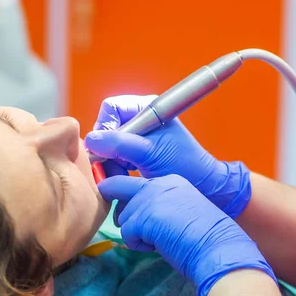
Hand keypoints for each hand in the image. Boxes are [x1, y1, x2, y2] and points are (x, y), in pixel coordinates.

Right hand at [85, 95, 250, 218]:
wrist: (204, 186)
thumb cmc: (183, 165)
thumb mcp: (149, 153)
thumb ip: (119, 144)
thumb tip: (90, 140)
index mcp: (148, 108)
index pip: (111, 108)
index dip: (104, 127)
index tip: (104, 149)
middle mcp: (142, 120)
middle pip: (107, 128)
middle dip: (107, 149)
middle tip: (113, 167)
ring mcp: (139, 138)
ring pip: (109, 146)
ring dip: (111, 163)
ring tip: (123, 175)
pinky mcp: (138, 155)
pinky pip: (116, 159)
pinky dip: (117, 170)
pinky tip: (127, 178)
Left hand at [97, 174, 275, 295]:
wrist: (218, 247)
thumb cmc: (205, 236)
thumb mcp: (182, 210)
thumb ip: (160, 206)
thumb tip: (136, 220)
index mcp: (170, 181)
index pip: (136, 184)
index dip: (131, 200)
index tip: (134, 214)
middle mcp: (157, 184)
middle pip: (117, 188)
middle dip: (118, 207)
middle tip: (130, 226)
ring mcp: (149, 199)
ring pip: (122, 217)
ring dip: (135, 232)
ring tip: (158, 240)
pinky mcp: (143, 218)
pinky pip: (126, 234)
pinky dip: (138, 245)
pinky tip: (157, 247)